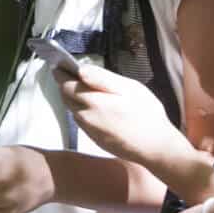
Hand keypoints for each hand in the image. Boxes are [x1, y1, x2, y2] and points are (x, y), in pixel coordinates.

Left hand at [56, 62, 183, 163]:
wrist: (156, 147)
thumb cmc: (146, 114)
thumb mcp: (129, 88)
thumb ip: (102, 78)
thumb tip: (80, 70)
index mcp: (92, 102)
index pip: (66, 85)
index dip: (60, 73)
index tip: (57, 65)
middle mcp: (85, 117)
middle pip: (66, 98)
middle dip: (65, 85)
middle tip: (68, 73)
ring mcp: (89, 131)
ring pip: (73, 110)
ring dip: (73, 98)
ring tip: (82, 88)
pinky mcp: (95, 140)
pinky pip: (82, 121)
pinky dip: (82, 110)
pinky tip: (95, 106)